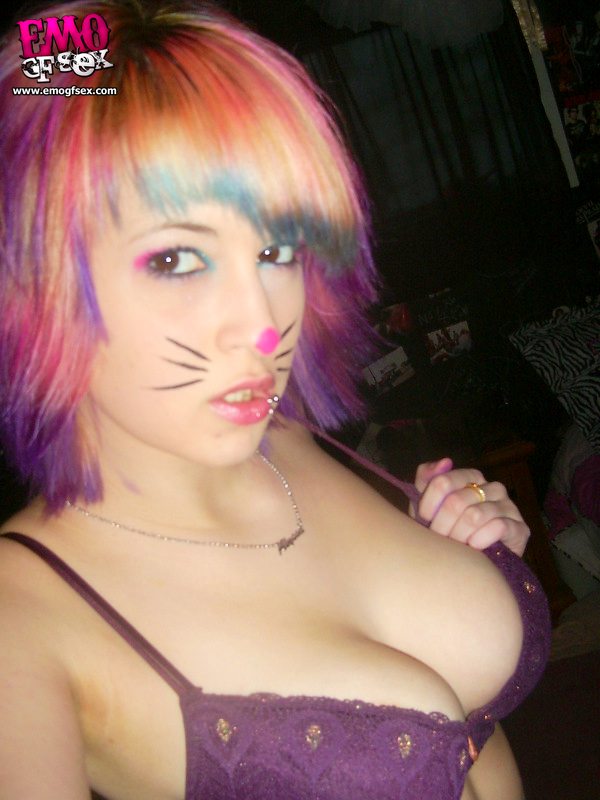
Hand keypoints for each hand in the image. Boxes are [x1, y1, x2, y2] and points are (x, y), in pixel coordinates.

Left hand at [412, 458, 529, 555]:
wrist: (475, 563)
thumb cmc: (448, 530)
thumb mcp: (429, 505)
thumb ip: (427, 479)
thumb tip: (445, 462)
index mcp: (471, 477)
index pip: (443, 482)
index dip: (428, 504)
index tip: (424, 520)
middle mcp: (492, 487)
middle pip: (456, 501)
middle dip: (441, 525)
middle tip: (439, 540)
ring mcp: (508, 506)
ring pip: (474, 516)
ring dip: (459, 535)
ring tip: (455, 547)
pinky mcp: (520, 528)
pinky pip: (498, 527)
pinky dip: (480, 540)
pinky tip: (474, 548)